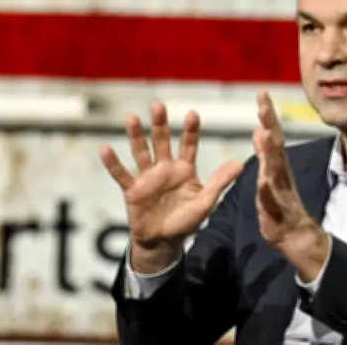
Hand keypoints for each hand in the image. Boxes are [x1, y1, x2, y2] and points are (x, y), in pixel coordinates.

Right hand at [101, 102, 242, 272]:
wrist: (164, 241)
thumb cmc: (186, 221)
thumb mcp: (206, 202)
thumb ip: (220, 182)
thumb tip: (240, 164)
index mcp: (184, 169)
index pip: (188, 145)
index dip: (190, 130)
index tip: (192, 114)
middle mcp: (165, 168)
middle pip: (162, 141)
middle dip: (160, 124)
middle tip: (158, 106)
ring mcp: (147, 177)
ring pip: (141, 152)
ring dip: (136, 136)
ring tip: (131, 118)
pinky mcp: (133, 190)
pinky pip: (121, 174)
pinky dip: (113, 163)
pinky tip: (105, 149)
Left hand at [253, 92, 326, 265]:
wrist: (294, 236)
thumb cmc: (279, 204)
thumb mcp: (269, 174)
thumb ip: (265, 153)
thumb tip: (261, 130)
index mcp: (277, 164)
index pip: (272, 135)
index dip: (268, 115)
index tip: (262, 94)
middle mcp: (280, 173)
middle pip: (275, 144)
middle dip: (270, 123)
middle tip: (263, 103)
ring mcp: (280, 191)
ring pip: (274, 168)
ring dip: (269, 151)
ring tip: (263, 134)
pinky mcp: (276, 210)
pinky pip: (270, 199)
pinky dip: (266, 190)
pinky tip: (262, 180)